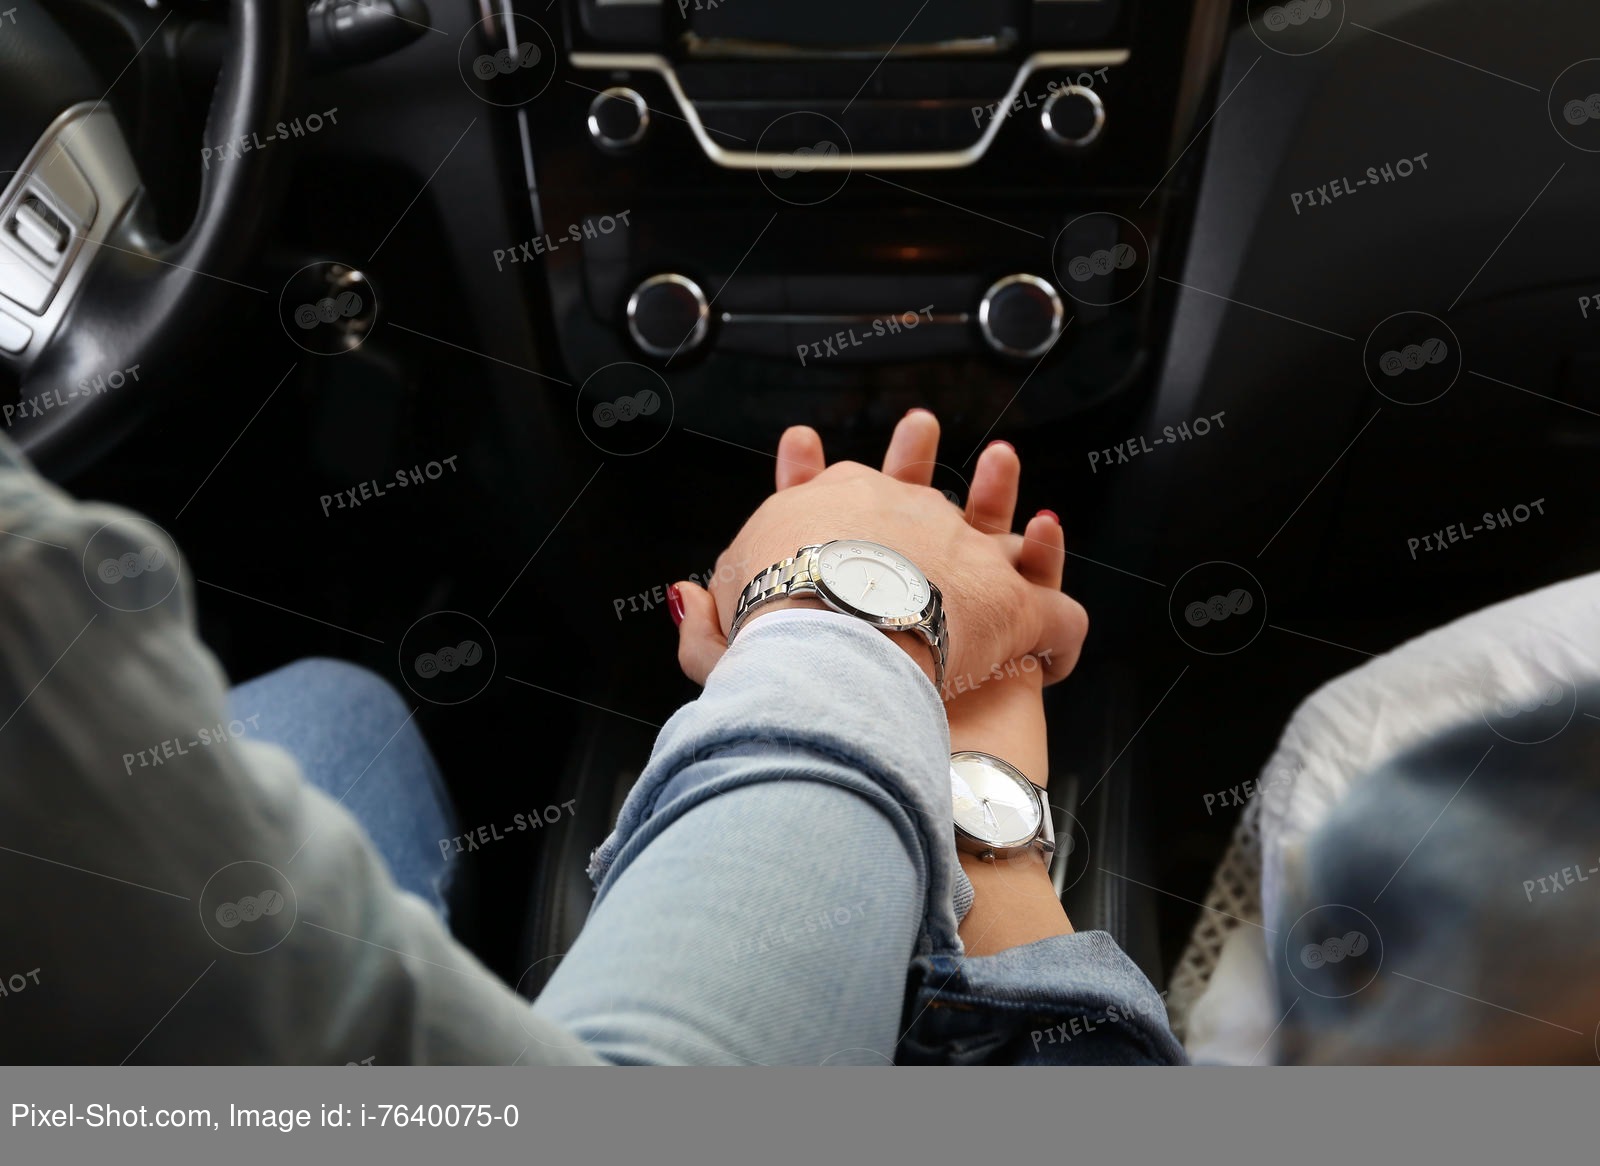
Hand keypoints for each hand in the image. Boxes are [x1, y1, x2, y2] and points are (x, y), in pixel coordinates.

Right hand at [672, 415, 1086, 706]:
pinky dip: (1056, 633)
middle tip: (917, 428)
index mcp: (822, 515)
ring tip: (1005, 473)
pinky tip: (1056, 649)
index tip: (803, 448)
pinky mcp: (1011, 599)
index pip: (816, 488)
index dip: (809, 473)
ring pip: (985, 523)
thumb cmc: (771, 632)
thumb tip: (684, 600)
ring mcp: (959, 546)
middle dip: (909, 453)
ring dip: (998, 499)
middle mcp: (895, 511)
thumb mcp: (720, 628)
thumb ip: (704, 618)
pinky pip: (1049, 613)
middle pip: (905, 484)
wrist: (833, 636)